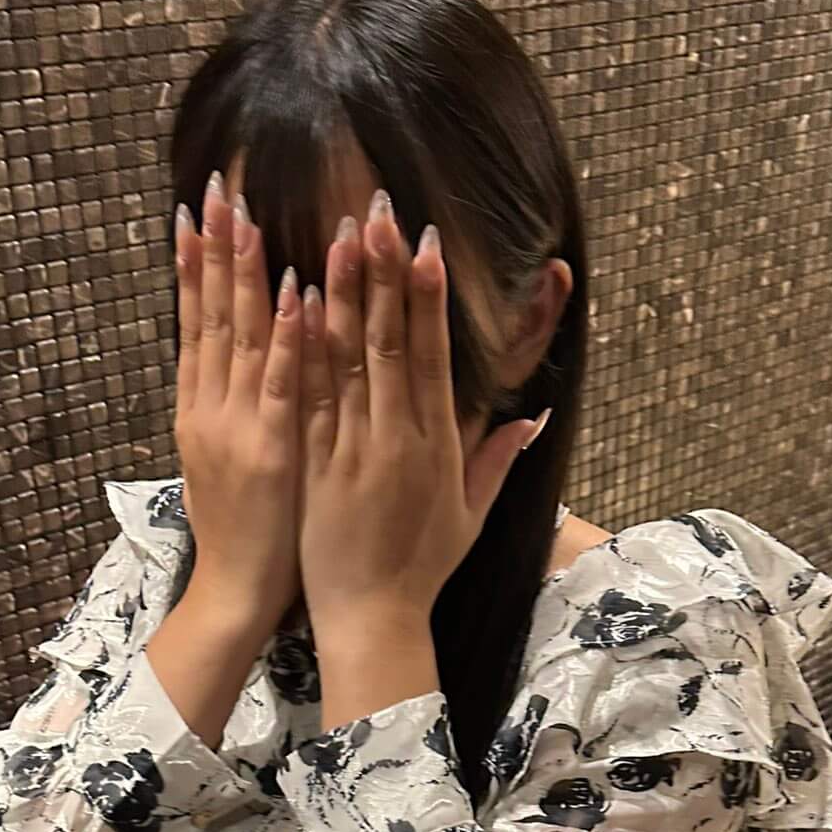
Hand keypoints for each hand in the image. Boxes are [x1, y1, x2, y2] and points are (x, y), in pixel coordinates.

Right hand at [173, 171, 303, 637]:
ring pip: (239, 336)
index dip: (197, 266)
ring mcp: (238, 425)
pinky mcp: (271, 449)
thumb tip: (236, 366)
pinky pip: (280, 383)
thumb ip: (230, 409)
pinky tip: (292, 291)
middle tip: (216, 186)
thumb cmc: (241, 532)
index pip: (196, 322)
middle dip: (214, 247)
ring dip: (245, 272)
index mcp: (201, 408)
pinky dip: (284, 336)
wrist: (236, 592)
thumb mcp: (225, 462)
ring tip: (248, 212)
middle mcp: (210, 407)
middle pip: (210, 315)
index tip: (199, 210)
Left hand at [296, 190, 545, 639]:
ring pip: (347, 360)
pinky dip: (303, 348)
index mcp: (436, 448)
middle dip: (385, 273)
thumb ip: (497, 460)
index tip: (425, 244)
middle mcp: (395, 441)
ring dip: (343, 292)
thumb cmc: (422, 569)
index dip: (428, 298)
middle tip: (378, 210)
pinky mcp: (313, 467)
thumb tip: (535, 416)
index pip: (433, 356)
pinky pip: (308, 397)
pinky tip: (296, 299)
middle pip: (391, 343)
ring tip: (337, 232)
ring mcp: (351, 452)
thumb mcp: (471, 516)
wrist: (370, 620)